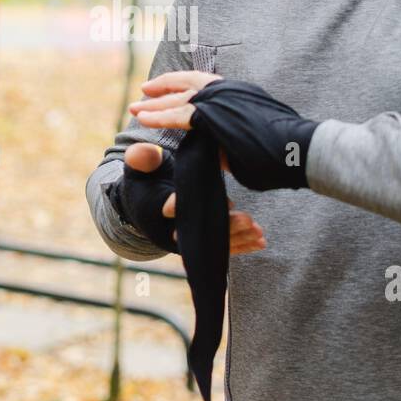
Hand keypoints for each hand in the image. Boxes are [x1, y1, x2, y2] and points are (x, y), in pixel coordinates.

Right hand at [112, 141, 265, 254]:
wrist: (145, 203)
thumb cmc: (146, 179)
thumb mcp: (141, 166)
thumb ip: (142, 158)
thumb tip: (140, 153)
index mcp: (155, 209)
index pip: (168, 208)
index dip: (178, 206)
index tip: (192, 203)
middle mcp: (172, 230)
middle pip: (199, 232)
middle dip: (224, 228)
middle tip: (247, 220)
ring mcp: (189, 238)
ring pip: (214, 242)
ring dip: (238, 237)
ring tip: (259, 231)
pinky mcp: (202, 242)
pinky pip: (222, 247)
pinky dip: (242, 244)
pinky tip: (260, 241)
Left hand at [134, 75, 318, 191]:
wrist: (300, 150)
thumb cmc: (284, 153)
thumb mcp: (251, 142)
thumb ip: (229, 142)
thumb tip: (215, 153)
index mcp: (238, 92)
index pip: (204, 84)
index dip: (182, 86)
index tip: (165, 89)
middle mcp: (229, 89)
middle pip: (188, 84)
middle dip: (164, 88)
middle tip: (144, 92)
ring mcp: (222, 99)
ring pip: (180, 98)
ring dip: (156, 103)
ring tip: (137, 107)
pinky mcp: (215, 116)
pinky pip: (180, 115)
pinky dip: (159, 116)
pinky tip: (144, 119)